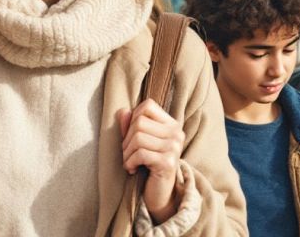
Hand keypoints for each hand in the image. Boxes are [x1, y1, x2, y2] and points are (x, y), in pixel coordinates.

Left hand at [117, 99, 184, 223]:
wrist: (159, 194)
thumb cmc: (147, 164)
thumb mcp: (138, 142)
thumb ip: (131, 125)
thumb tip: (123, 111)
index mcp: (171, 124)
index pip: (148, 106)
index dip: (133, 118)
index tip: (132, 136)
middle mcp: (176, 133)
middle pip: (139, 122)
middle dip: (126, 139)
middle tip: (128, 154)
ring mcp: (174, 148)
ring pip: (138, 138)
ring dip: (126, 153)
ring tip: (130, 162)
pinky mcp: (168, 162)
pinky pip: (140, 154)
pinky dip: (129, 163)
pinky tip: (132, 169)